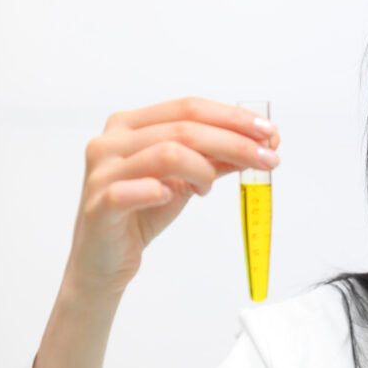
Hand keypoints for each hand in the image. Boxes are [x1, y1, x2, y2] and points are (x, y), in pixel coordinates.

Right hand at [63, 96, 279, 293]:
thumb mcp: (184, 180)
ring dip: (205, 169)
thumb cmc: (141, 213)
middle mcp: (111, 141)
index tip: (269, 133)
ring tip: (210, 187)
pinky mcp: (99, 206)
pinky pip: (131, 191)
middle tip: (268, 159)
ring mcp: (102, 172)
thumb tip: (259, 145)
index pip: (189, 108)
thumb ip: (214, 159)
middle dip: (234, 142)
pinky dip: (159, 191)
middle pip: (184, 128)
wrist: (104, 259)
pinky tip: (174, 196)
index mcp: (130, 125)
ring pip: (166, 153)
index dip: (233, 117)